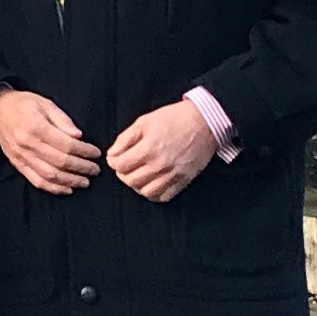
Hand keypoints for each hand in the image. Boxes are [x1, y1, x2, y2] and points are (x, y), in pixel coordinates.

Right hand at [0, 89, 101, 195]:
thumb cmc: (24, 105)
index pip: (66, 144)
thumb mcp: (45, 103)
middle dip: (81, 168)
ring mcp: (22, 156)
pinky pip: (37, 181)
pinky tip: (67, 189)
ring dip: (70, 181)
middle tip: (95, 170)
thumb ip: (62, 120)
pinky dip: (54, 188)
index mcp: (36, 127)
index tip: (96, 153)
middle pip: (60, 161)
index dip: (84, 151)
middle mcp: (28, 144)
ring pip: (50, 175)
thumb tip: (78, 136)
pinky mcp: (18, 164)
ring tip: (85, 182)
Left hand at [106, 98, 220, 202]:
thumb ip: (125, 139)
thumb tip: (112, 154)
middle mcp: (160, 165)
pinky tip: (151, 183)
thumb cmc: (174, 118)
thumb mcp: (144, 122)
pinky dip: (154, 193)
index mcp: (148, 148)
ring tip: (138, 175)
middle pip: (131, 181)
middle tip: (125, 166)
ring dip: (137, 185)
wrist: (204, 123)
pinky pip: (164, 197)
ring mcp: (173, 175)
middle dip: (123, 174)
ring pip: (146, 192)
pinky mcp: (184, 181)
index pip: (121, 166)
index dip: (113, 162)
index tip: (115, 158)